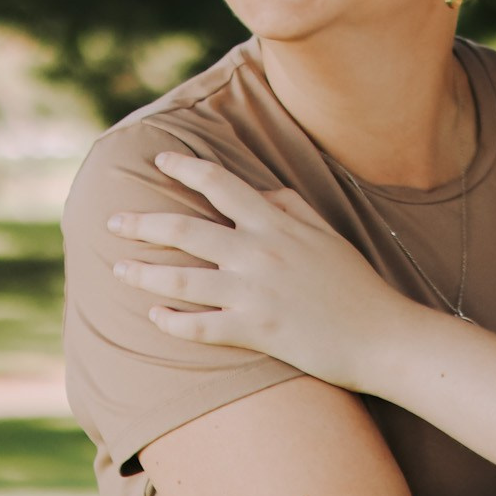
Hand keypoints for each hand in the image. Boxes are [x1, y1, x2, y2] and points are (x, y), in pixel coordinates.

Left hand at [107, 152, 431, 388]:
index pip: (220, 183)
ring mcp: (253, 293)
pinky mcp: (254, 331)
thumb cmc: (356, 283)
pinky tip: (156, 318)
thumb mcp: (326, 232)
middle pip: (184, 230)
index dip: (185, 168)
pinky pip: (199, 327)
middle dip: (141, 223)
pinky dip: (172, 323)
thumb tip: (256, 192)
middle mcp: (259, 253)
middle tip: (113, 219)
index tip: (159, 160)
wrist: (381, 335)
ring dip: (142, 274)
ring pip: (180, 281)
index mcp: (277, 223)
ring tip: (118, 269)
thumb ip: (290, 206)